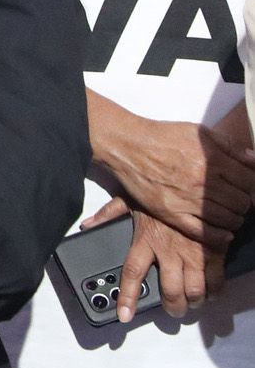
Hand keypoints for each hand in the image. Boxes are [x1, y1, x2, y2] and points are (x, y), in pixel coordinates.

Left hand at [83, 196, 219, 320]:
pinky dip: (215, 291)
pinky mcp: (213, 250)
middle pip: (171, 291)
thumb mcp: (129, 198)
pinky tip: (212, 292)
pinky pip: (216, 279)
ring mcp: (193, 252)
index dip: (128, 298)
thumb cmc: (159, 190)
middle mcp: (169, 251)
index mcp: (146, 241)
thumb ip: (109, 214)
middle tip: (173, 311)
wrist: (192, 180)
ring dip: (194, 302)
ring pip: (195, 290)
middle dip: (173, 307)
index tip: (125, 315)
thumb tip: (88, 225)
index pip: (132, 274)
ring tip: (192, 303)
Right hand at [95, 101, 254, 245]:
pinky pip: (202, 232)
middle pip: (241, 202)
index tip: (246, 187)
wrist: (126, 145)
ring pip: (227, 219)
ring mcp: (187, 199)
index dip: (251, 185)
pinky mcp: (171, 212)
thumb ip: (229, 145)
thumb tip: (253, 159)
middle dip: (244, 203)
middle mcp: (202, 181)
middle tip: (238, 201)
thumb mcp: (198, 131)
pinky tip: (225, 234)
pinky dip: (218, 236)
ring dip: (235, 219)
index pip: (248, 181)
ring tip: (231, 215)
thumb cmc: (161, 137)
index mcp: (212, 159)